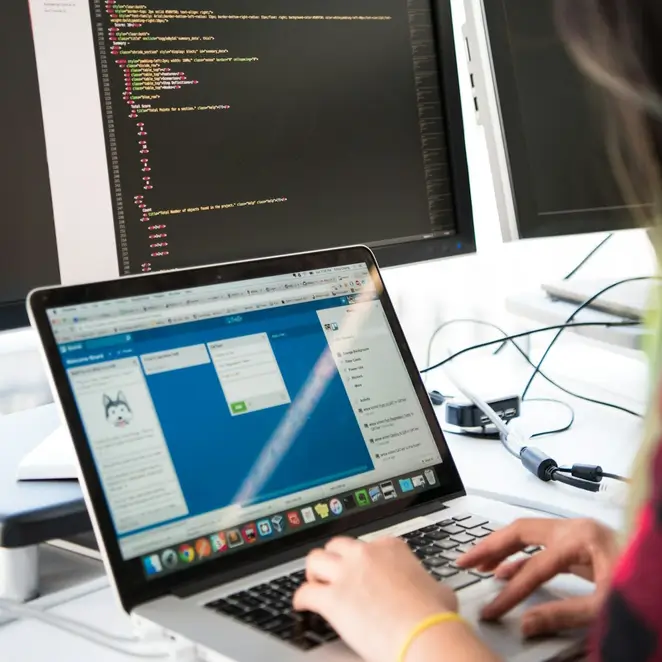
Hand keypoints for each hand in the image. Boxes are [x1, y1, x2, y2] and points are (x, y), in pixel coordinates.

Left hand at [293, 536, 458, 661]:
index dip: (361, 560)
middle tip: (333, 574)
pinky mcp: (332, 598)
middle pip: (337, 546)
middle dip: (333, 559)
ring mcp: (347, 573)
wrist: (425, 633)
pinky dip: (301, 599)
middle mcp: (366, 554)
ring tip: (315, 584)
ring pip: (315, 559)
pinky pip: (305, 592)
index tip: (360, 571)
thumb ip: (429, 584)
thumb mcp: (439, 590)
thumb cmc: (434, 616)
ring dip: (314, 572)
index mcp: (390, 548)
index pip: (367, 545)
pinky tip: (302, 605)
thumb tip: (435, 592)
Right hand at [457, 518, 618, 637]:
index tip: (493, 611)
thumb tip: (527, 624)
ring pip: (528, 536)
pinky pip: (541, 547)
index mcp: (580, 537)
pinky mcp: (581, 546)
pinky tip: (508, 571)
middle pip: (520, 532)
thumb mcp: (606, 606)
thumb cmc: (645, 584)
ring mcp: (577, 535)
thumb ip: (565, 614)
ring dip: (502, 549)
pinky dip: (522, 557)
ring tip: (478, 564)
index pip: (534, 566)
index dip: (511, 593)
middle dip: (490, 547)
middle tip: (464, 562)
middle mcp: (574, 528)